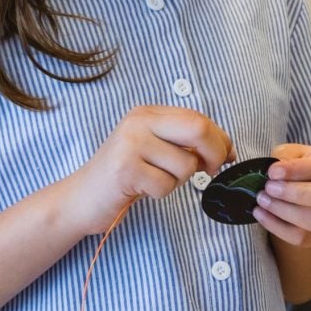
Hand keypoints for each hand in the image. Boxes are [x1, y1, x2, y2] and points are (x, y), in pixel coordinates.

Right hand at [63, 106, 231, 234]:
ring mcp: (130, 143)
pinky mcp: (125, 169)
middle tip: (210, 171)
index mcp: (148, 112)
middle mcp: (139, 121)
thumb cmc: (124, 176)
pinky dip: (160, 193)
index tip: (226, 156)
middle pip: (198, 129)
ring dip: (178, 180)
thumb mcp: (155, 149)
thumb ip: (186, 142)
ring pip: (185, 164)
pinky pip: (166, 185)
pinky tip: (141, 189)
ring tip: (154, 180)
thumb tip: (229, 149)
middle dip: (215, 154)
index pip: (198, 118)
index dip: (220, 139)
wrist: (81, 198)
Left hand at [253, 144, 310, 249]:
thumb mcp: (292, 154)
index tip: (272, 172)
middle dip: (297, 194)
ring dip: (286, 211)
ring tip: (263, 200)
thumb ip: (284, 158)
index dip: (299, 170)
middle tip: (269, 188)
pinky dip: (278, 227)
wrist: (306, 193)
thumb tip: (273, 172)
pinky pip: (303, 238)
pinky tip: (261, 214)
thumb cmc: (299, 168)